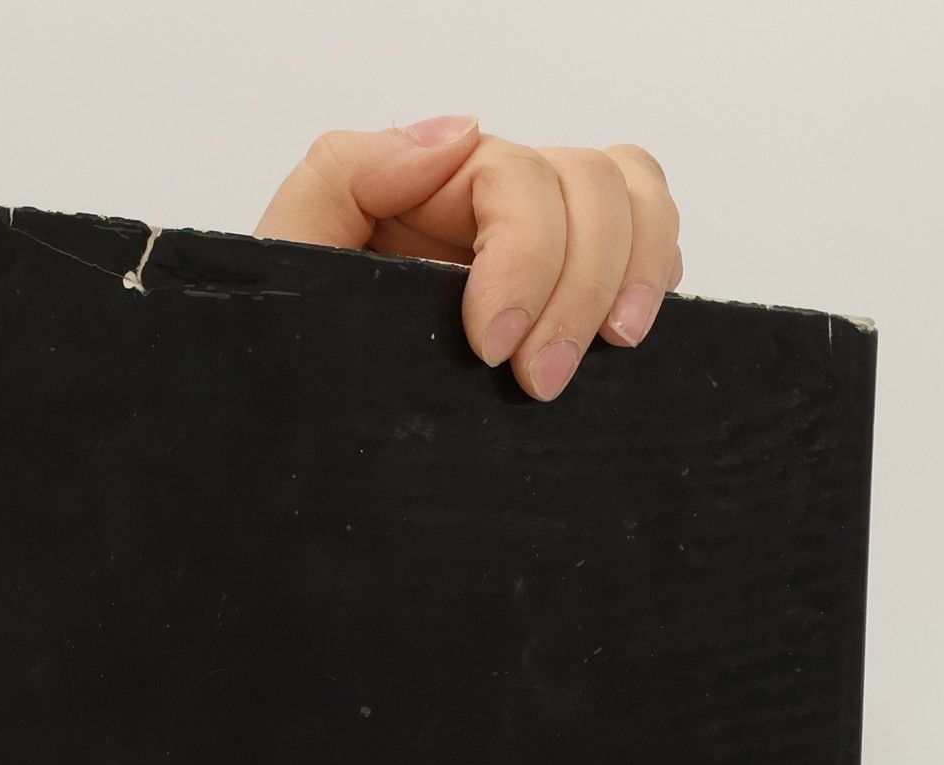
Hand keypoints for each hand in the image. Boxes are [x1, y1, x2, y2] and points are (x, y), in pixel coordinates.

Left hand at [255, 116, 681, 402]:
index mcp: (425, 193)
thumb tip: (460, 131)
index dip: (523, 257)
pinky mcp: (569, 306)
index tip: (490, 348)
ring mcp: (538, 252)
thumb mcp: (289, 264)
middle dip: (580, 285)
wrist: (296, 454)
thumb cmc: (290, 368)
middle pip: (591, 185)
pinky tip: (626, 340)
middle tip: (539, 383)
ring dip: (634, 271)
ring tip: (611, 351)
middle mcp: (488, 211)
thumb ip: (346, 175)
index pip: (516, 176)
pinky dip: (654, 275)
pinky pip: (646, 246)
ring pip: (632, 200)